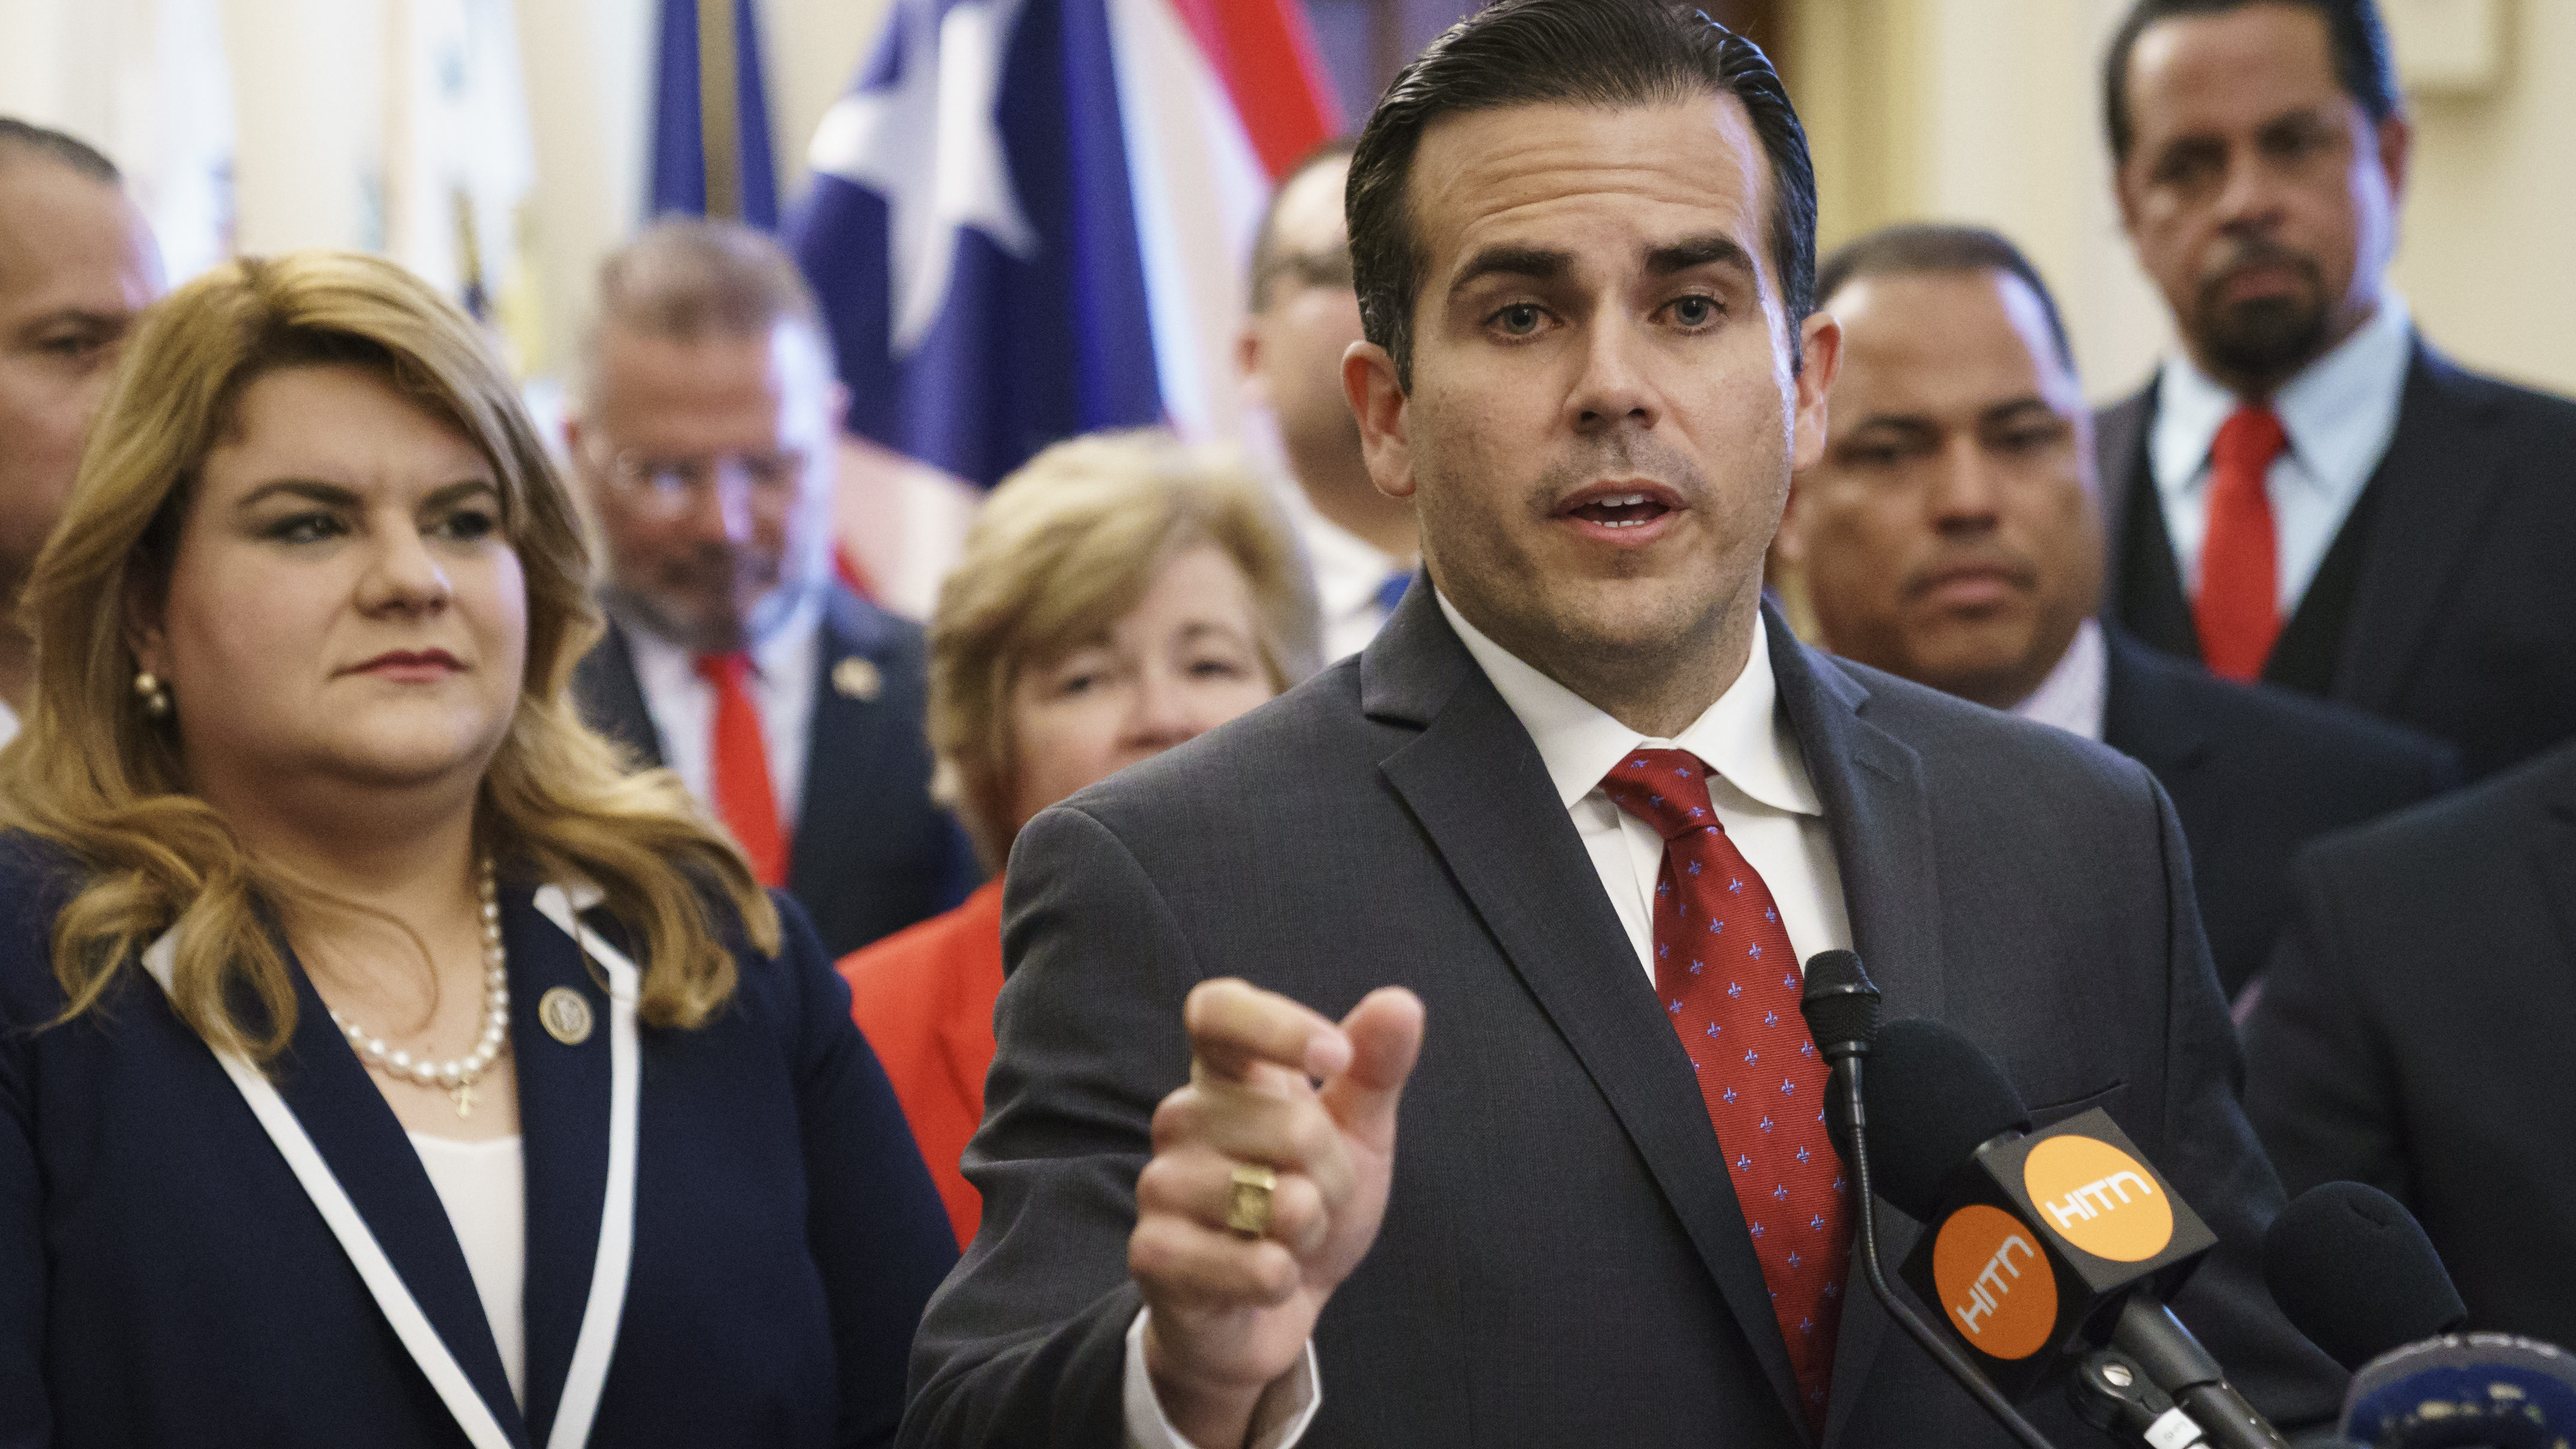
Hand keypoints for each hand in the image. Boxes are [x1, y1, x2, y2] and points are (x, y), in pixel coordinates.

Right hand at [1130, 979, 1424, 1447]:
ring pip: (1278, 1199)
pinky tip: (1269, 1278)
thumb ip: (1375, 1069)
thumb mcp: (1357, 1134)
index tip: (1337, 1058)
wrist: (1267, 1309)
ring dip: (1311, 1232)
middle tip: (1320, 1201)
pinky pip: (1254, 1266)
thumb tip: (1401, 1002)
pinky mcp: (1153, 1253)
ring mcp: (1160, 1184)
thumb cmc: (1308, 1203)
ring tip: (1288, 1239)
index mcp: (1225, 1075)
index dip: (1277, 1025)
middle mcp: (1180, 1118)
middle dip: (1335, 1175)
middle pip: (1291, 1123)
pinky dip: (1283, 1279)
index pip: (1217, 1011)